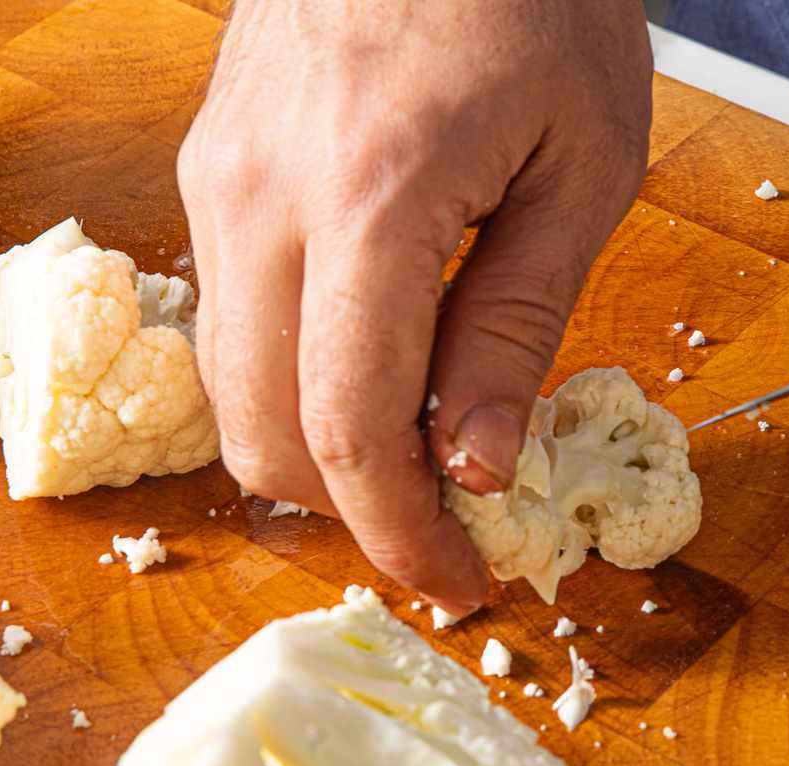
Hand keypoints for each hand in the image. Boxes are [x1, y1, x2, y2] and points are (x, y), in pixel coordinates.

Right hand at [178, 0, 651, 612]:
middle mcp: (259, 198)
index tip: (455, 579)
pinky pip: (230, 322)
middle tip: (442, 523)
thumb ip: (517, 326)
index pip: (349, 428)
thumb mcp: (582, 163)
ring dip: (315, 449)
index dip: (399, 533)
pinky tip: (371, 359)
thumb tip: (475, 469)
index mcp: (370, 196)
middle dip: (349, 509)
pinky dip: (291, 378)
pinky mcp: (206, 172)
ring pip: (228, 390)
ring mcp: (214, 182)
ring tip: (417, 446)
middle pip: (260, 433)